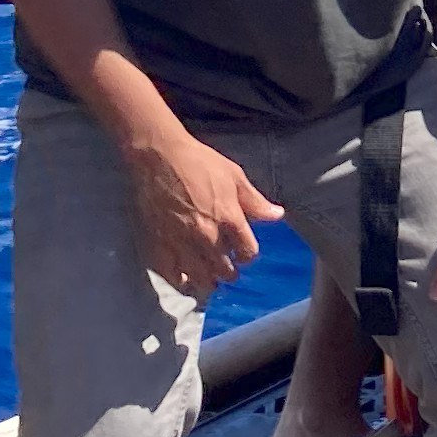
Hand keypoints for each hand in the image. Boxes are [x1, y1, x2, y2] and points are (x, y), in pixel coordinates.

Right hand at [127, 127, 280, 298]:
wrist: (159, 155)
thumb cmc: (200, 162)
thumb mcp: (234, 176)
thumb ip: (255, 201)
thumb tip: (278, 215)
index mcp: (229, 217)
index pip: (248, 250)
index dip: (249, 255)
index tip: (245, 253)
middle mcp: (207, 235)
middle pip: (224, 268)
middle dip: (230, 271)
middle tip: (229, 271)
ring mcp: (182, 241)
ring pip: (200, 275)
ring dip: (209, 281)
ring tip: (211, 281)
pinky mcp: (161, 241)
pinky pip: (172, 271)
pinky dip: (180, 279)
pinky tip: (185, 280)